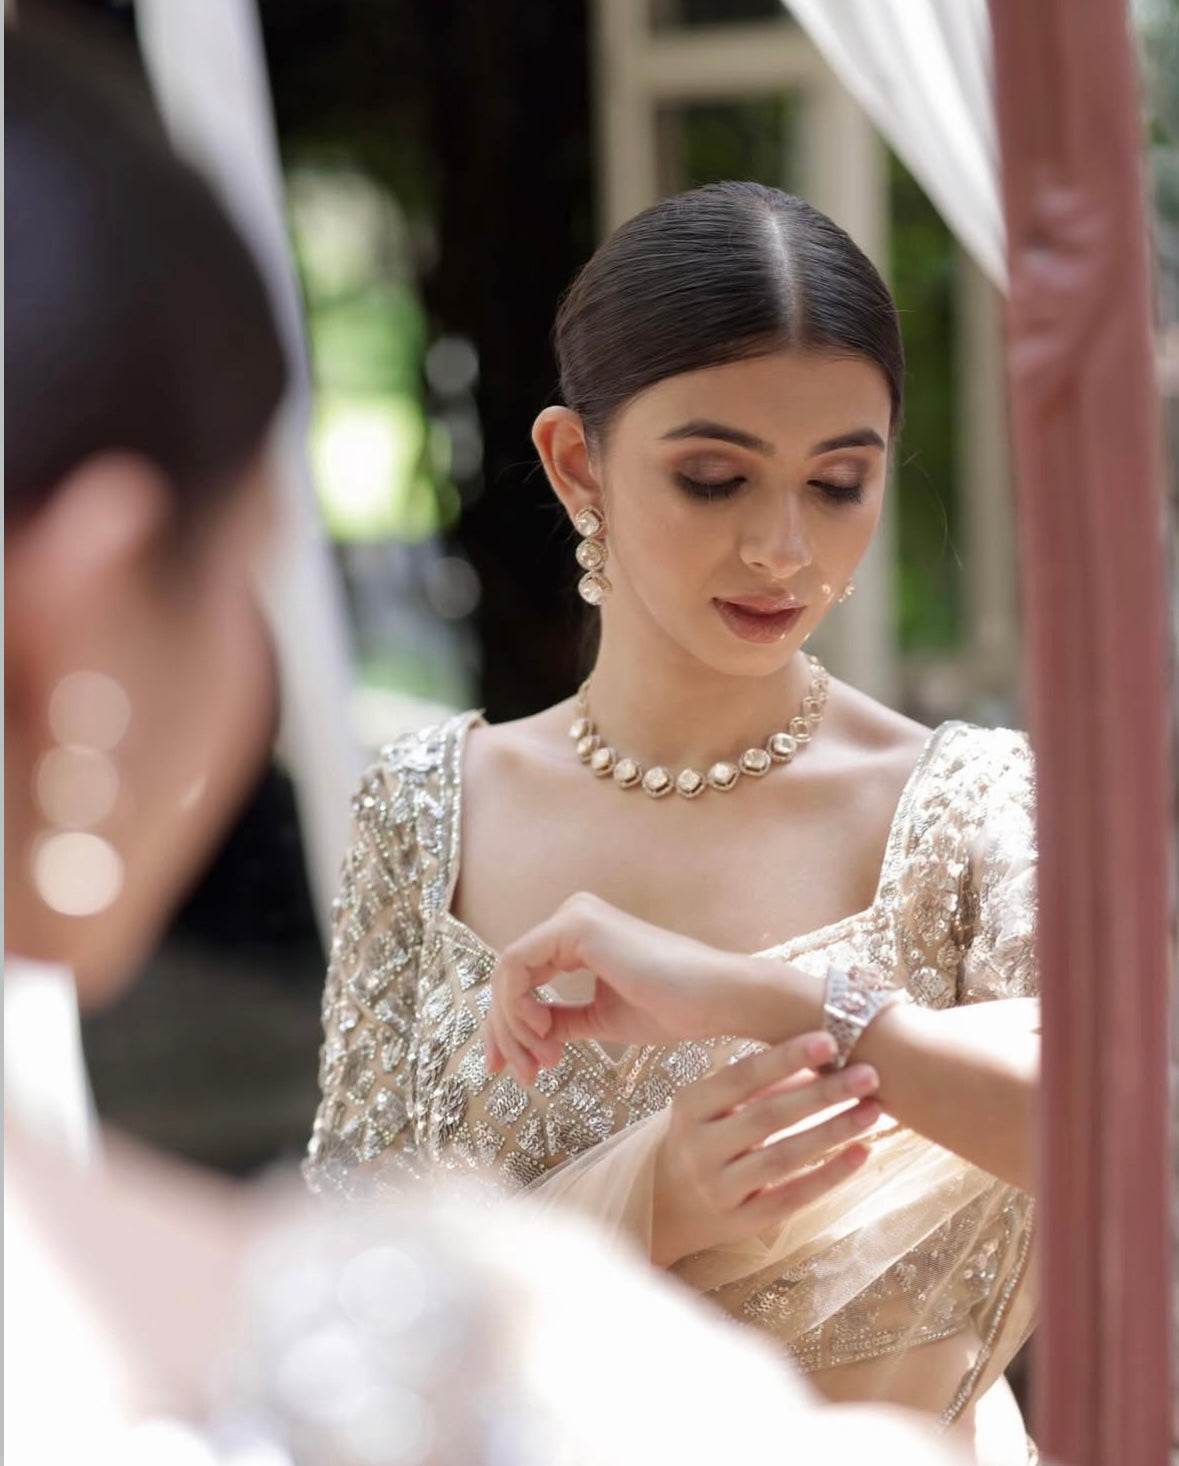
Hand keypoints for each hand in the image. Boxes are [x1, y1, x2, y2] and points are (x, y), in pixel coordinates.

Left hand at [483, 892, 768, 1083]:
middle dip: (504, 1031)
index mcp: (578, 936)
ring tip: (541, 1062)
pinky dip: (520, 1007)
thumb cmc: (672, 1008)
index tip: (515, 1070)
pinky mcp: (575, 925)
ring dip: (514, 1027)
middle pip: (510, 976)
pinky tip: (545, 1034)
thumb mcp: (601, 1019)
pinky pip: (517, 967)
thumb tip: (527, 1036)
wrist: (715, 999)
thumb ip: (561, 1020)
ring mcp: (572, 917)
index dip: (507, 1026)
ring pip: (508, 974)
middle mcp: (571, 917)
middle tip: (518, 1074)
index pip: (523, 978)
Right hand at [651, 1033, 880, 1267]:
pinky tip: (861, 1152)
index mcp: (690, 1106)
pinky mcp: (741, 1222)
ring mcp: (719, 1188)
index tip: (829, 1039)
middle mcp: (700, 1147)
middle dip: (821, 1093)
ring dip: (832, 1132)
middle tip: (868, 1074)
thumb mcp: (710, 1104)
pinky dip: (829, 1175)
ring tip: (873, 1110)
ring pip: (782, 1158)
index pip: (742, 1076)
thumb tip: (818, 1054)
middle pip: (767, 1117)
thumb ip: (755, 1082)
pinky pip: (791, 1198)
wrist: (664, 1203)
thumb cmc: (701, 1136)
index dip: (785, 1057)